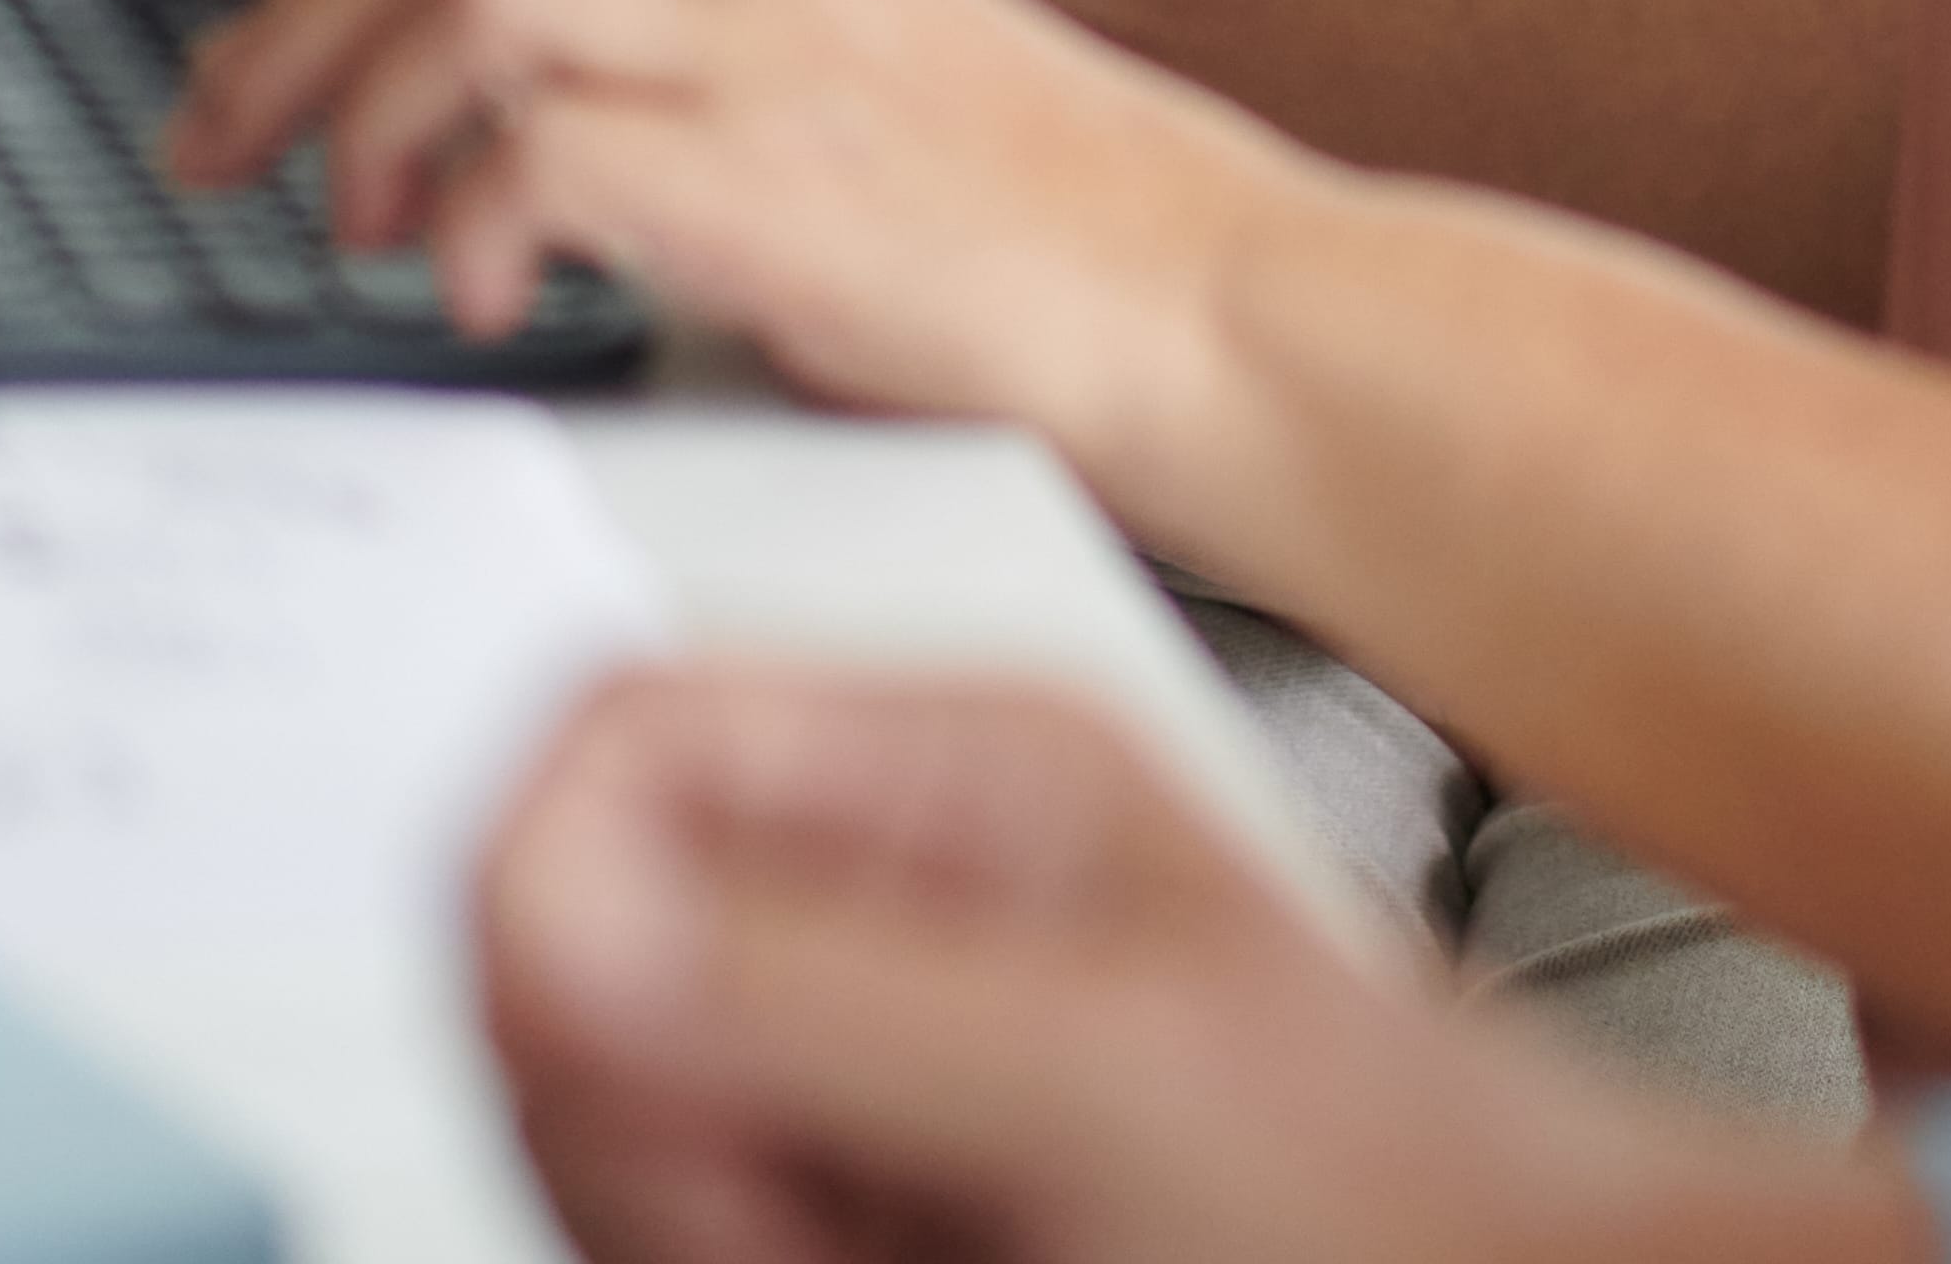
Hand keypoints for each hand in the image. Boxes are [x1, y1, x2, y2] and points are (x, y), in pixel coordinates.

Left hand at [167, 0, 1321, 522]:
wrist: (1241, 307)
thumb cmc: (1080, 264)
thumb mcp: (876, 142)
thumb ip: (724, 126)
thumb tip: (559, 197)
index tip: (272, 95)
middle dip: (292, 38)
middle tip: (214, 147)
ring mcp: (769, 60)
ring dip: (361, 115)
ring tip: (345, 225)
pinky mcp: (775, 176)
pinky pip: (545, 152)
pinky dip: (473, 219)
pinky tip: (474, 294)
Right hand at [474, 665, 1915, 1263]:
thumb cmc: (1406, 1186)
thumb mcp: (1101, 1066)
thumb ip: (815, 982)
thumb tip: (544, 899)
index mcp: (947, 779)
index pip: (608, 739)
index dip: (547, 885)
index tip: (589, 1038)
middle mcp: (878, 906)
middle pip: (563, 965)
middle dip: (641, 1120)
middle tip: (805, 1212)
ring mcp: (855, 1067)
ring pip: (603, 1131)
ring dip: (698, 1224)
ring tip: (898, 1247)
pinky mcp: (851, 1203)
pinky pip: (684, 1223)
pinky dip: (745, 1262)